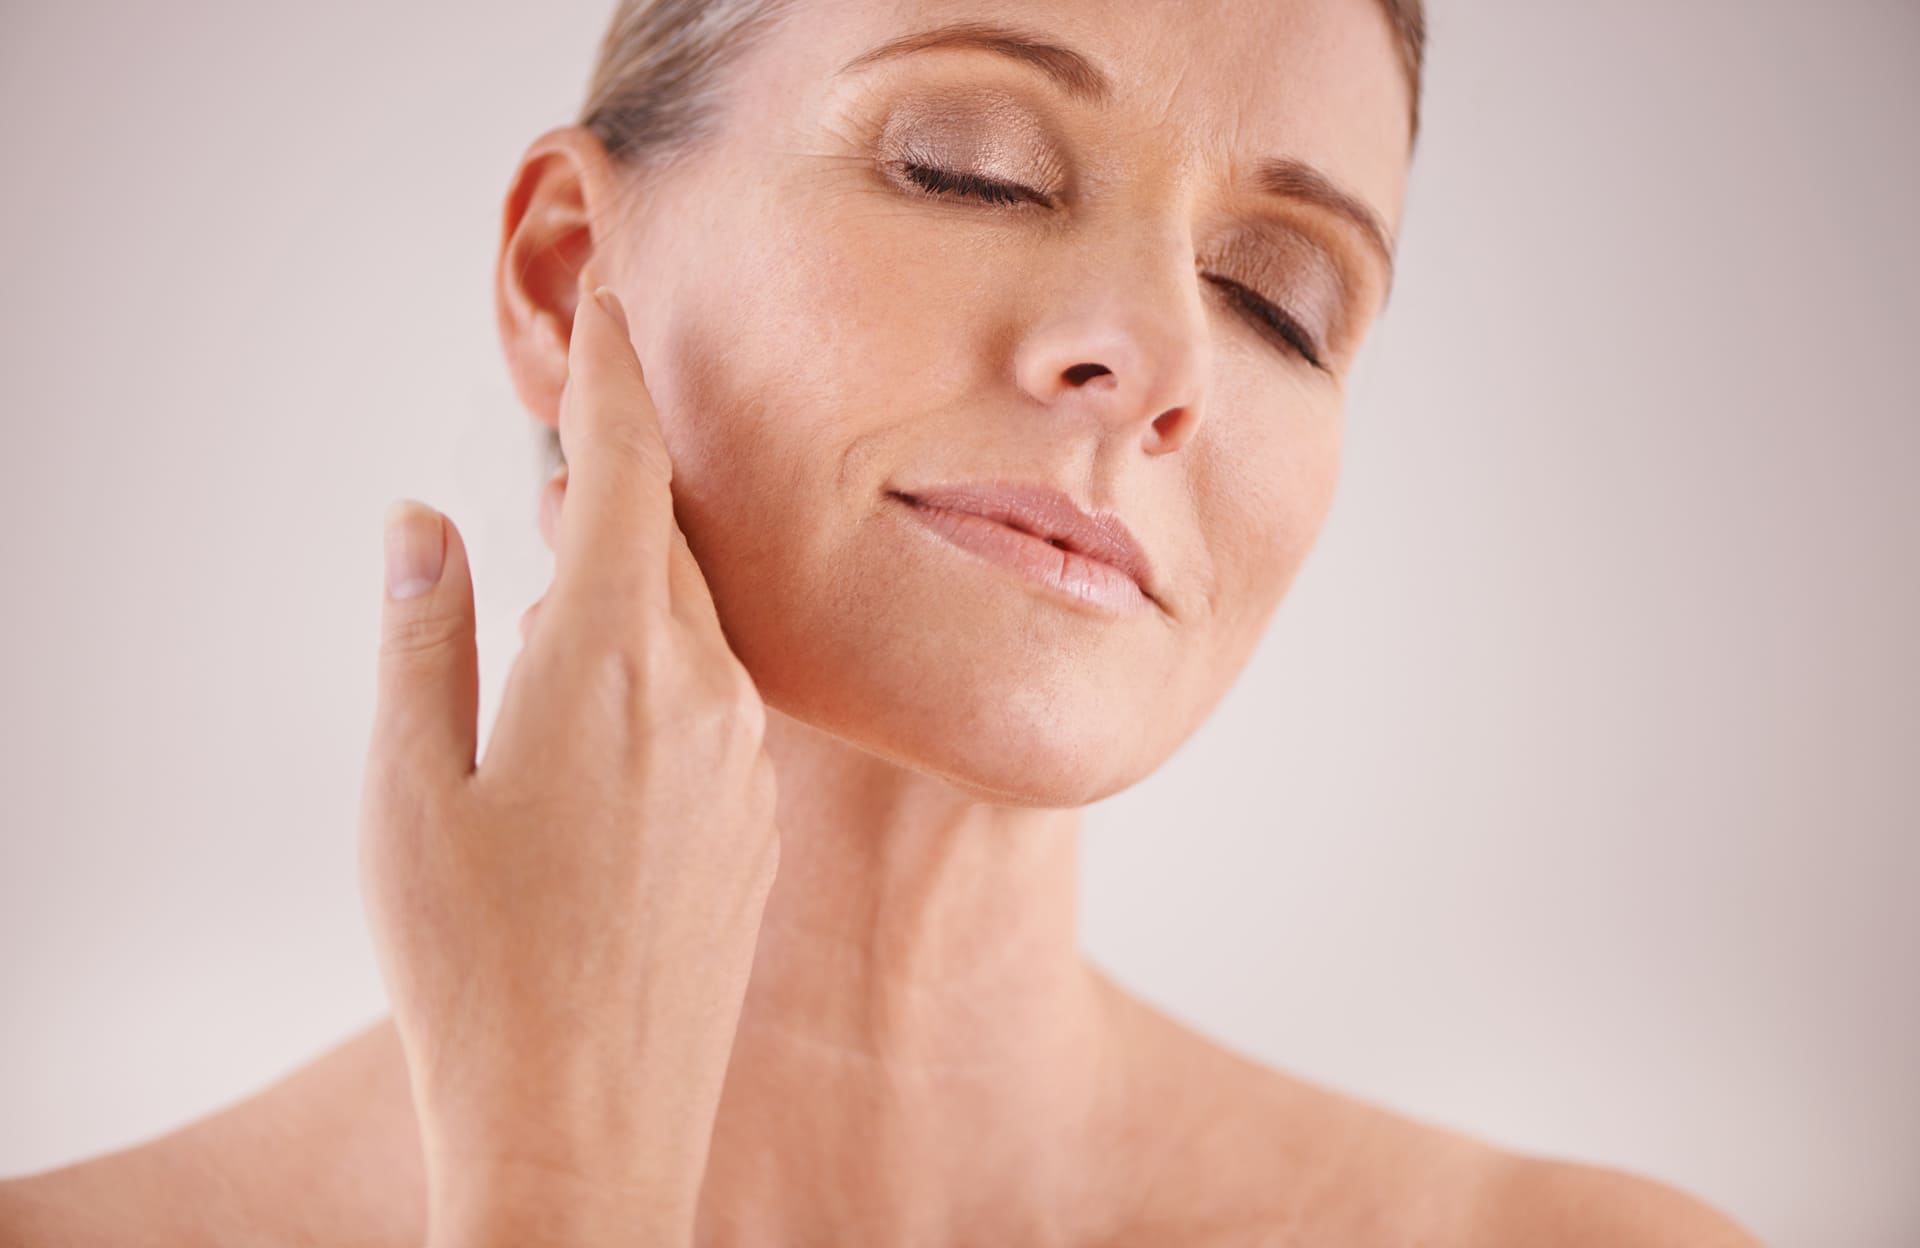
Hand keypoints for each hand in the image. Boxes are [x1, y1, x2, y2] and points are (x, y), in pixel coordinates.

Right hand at [357, 271, 780, 1245]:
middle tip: (557, 463)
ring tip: (560, 598)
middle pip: (669, 538)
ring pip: (694, 622)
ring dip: (635, 585)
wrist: (588, 1127)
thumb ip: (423, 634)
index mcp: (614, 658)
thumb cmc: (479, 968)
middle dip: (617, 487)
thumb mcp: (410, 789)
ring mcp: (742, 761)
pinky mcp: (751, 820)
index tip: (618, 297)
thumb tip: (426, 523)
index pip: (629, 468)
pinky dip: (662, 667)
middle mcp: (705, 694)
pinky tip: (600, 721)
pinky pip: (713, 699)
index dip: (618, 372)